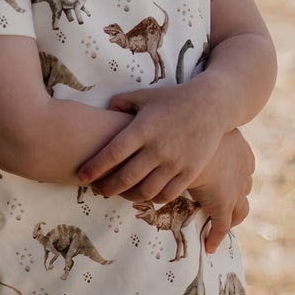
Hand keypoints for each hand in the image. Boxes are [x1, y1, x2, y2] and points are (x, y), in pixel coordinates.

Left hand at [76, 83, 227, 205]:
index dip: (94, 167)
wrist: (212, 105)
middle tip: (98, 190)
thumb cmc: (174, 99)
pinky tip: (145, 194)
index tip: (82, 176)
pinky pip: (167, 194)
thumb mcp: (146, 95)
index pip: (112, 154)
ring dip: (128, 196)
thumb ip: (122, 102)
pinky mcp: (190, 172)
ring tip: (120, 193)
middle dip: (107, 188)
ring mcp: (175, 162)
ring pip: (145, 191)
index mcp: (143, 129)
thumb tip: (105, 109)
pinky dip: (152, 198)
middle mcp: (158, 148)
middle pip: (125, 177)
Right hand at [188, 128, 254, 253]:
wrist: (176, 138)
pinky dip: (217, 236)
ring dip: (232, 216)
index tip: (229, 175)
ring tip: (222, 223)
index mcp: (238, 147)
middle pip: (246, 185)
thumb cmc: (178, 127)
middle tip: (228, 200)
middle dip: (238, 193)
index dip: (238, 172)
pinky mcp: (222, 204)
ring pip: (241, 208)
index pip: (244, 162)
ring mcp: (235, 187)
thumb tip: (171, 117)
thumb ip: (186, 130)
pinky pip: (222, 225)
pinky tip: (209, 245)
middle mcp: (242, 167)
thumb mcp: (189, 128)